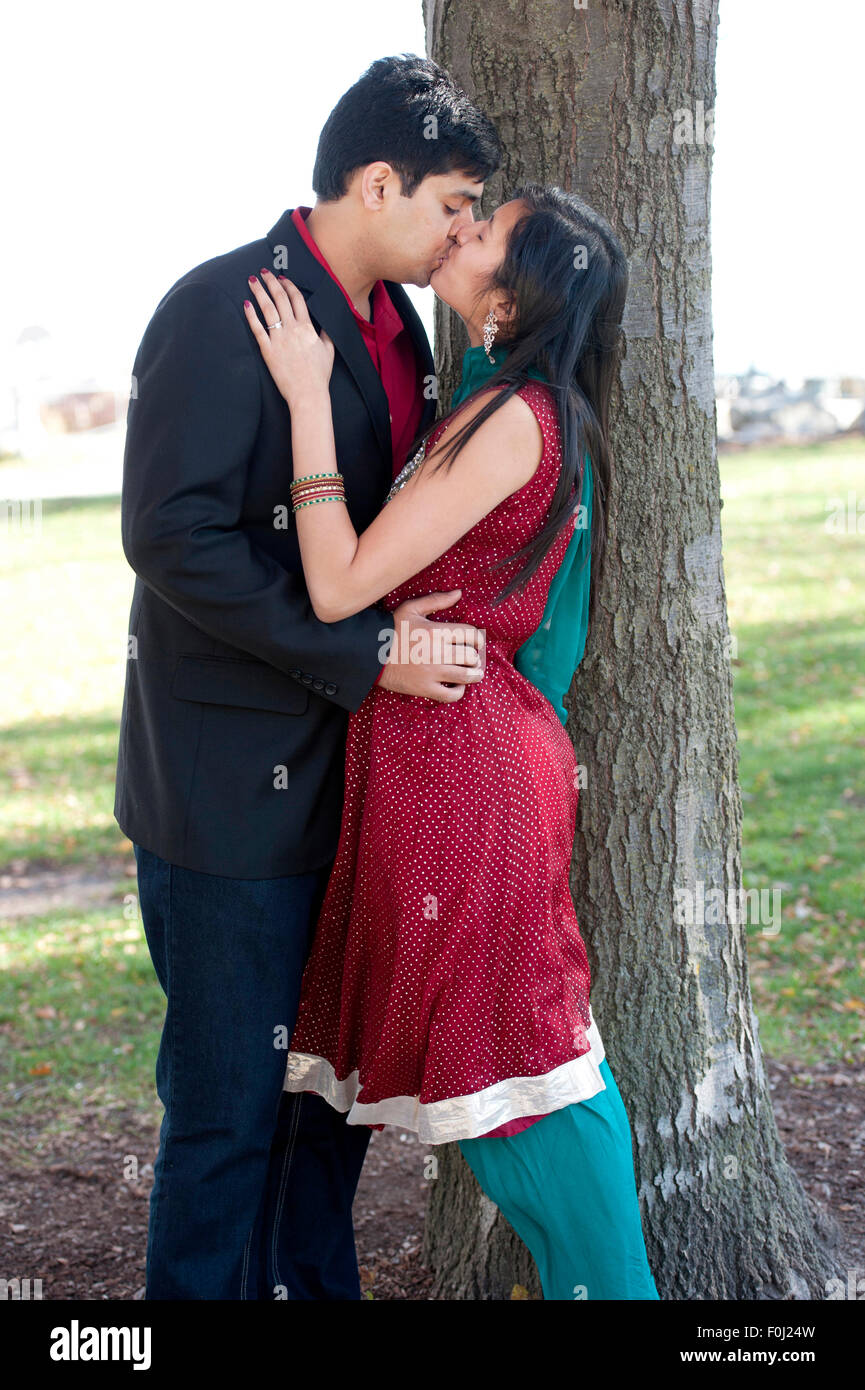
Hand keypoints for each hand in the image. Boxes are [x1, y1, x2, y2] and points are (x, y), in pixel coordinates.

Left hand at [243, 269, 333, 405]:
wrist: (308, 393)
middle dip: (271, 282)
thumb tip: (324, 324)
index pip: (296, 299)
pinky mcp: (268, 350)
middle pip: (280, 298)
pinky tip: (246, 303)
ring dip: (259, 291)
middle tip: (263, 272)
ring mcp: (279, 339)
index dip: (288, 285)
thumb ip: (325, 334)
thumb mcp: (329, 351)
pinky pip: (257, 329)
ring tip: (251, 280)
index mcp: (307, 327)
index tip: (281, 277)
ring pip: (267, 309)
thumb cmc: (319, 375)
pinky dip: (251, 315)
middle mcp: (292, 329)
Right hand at [376, 593, 485, 701]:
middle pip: (471, 656)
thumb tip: (459, 593)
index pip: (471, 635)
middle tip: (474, 657)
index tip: (476, 642)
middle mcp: (437, 653)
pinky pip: (452, 695)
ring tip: (474, 671)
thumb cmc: (391, 629)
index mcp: (436, 632)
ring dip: (474, 673)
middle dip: (476, 656)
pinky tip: (458, 685)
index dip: (478, 639)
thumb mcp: (412, 609)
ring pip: (466, 676)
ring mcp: (432, 673)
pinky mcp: (425, 688)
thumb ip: (437, 600)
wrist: (370, 653)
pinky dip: (459, 691)